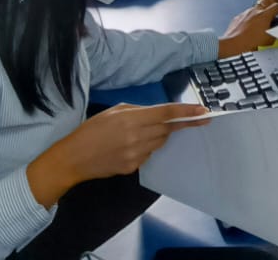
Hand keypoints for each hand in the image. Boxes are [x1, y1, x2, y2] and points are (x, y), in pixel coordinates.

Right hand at [27, 102, 206, 206]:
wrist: (73, 159)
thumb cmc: (91, 130)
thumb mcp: (113, 111)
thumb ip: (138, 111)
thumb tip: (158, 114)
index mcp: (132, 119)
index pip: (166, 114)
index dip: (187, 112)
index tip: (204, 111)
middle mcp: (136, 137)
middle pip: (167, 129)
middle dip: (176, 124)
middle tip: (187, 119)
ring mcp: (135, 155)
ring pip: (159, 142)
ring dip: (158, 136)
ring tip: (139, 133)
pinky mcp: (132, 167)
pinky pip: (148, 155)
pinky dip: (145, 148)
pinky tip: (128, 146)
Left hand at [218, 0, 277, 56]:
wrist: (232, 45)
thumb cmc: (247, 43)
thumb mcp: (268, 40)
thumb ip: (274, 33)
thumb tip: (275, 33)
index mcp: (264, 15)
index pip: (277, 7)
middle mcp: (254, 11)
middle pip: (266, 1)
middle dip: (272, 5)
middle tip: (274, 13)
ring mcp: (245, 13)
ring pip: (255, 8)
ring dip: (260, 13)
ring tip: (261, 23)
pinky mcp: (238, 18)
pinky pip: (246, 15)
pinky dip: (250, 19)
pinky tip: (250, 28)